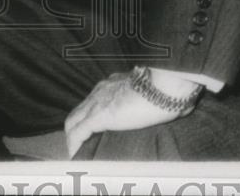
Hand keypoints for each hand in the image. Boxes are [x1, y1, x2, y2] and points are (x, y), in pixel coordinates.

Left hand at [64, 71, 184, 157]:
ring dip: (73, 137)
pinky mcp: (99, 116)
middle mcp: (101, 90)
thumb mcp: (150, 92)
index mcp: (113, 83)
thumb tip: (158, 109)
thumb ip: (147, 99)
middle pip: (79, 110)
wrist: (166, 84)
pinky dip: (74, 144)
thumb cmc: (166, 88)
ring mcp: (98, 102)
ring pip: (73, 120)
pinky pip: (78, 132)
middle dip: (76, 128)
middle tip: (80, 145)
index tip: (90, 130)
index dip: (88, 116)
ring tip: (77, 152)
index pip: (93, 100)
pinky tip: (75, 155)